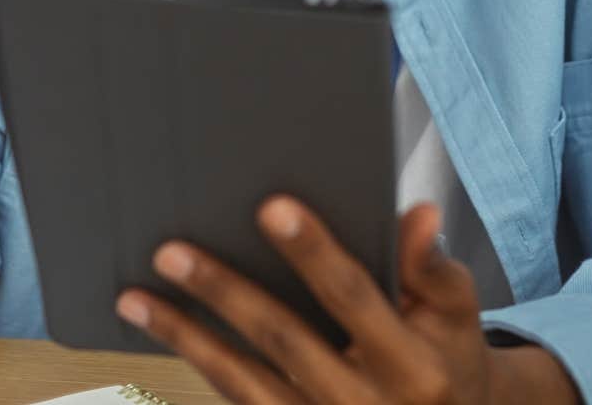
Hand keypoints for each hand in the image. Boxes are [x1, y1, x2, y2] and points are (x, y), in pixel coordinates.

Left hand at [115, 198, 580, 404]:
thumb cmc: (444, 360)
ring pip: (243, 383)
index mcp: (415, 369)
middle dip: (225, 294)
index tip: (271, 206)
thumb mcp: (456, 319)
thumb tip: (419, 214)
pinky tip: (164, 332)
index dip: (314, 253)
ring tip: (135, 298)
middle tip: (171, 252)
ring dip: (185, 338)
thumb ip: (436, 269)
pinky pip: (238, 404)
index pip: (356, 298)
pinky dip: (197, 367)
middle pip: (284, 342)